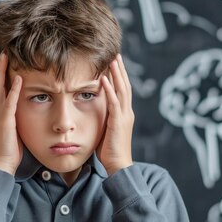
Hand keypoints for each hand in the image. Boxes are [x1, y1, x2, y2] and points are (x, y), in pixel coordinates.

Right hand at [0, 53, 23, 174]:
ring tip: (6, 58)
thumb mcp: (12, 127)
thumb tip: (22, 106)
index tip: (4, 61)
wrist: (1, 163)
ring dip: (2, 71)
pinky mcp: (4, 121)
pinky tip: (18, 78)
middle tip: (4, 53)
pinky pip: (9, 102)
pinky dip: (12, 89)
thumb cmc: (9, 148)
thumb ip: (14, 115)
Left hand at [96, 54, 133, 174]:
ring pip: (122, 90)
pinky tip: (103, 79)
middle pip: (125, 86)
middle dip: (120, 70)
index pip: (123, 90)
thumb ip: (104, 119)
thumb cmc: (110, 152)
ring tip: (112, 60)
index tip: (114, 63)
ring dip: (116, 74)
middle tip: (116, 55)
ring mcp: (124, 117)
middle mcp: (127, 113)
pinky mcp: (118, 122)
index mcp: (124, 114)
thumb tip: (94, 111)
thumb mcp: (106, 131)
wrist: (118, 166)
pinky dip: (109, 89)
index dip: (119, 76)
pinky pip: (113, 102)